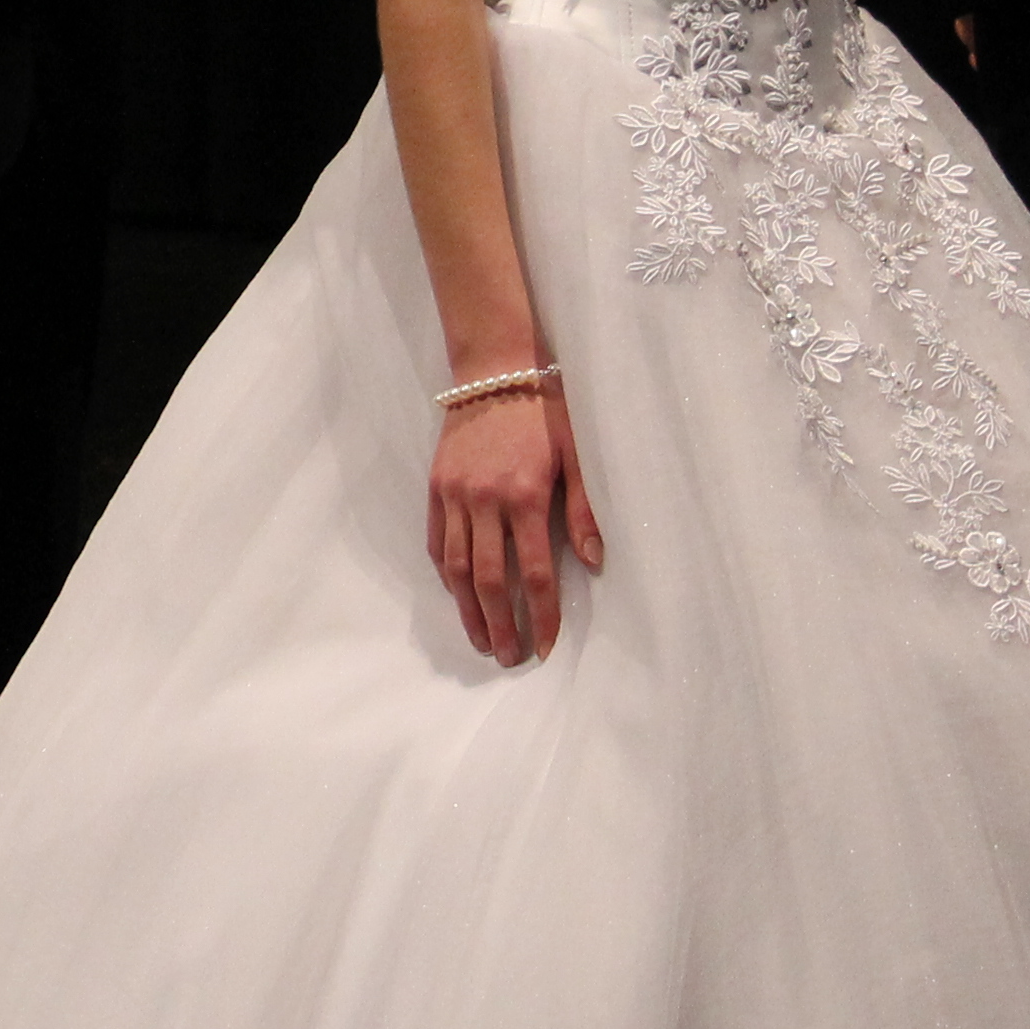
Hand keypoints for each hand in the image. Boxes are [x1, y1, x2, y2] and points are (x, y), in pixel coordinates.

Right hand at [426, 380, 602, 666]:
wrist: (495, 369)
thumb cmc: (545, 411)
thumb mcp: (578, 454)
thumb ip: (585, 509)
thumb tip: (594, 562)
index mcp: (526, 496)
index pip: (533, 573)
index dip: (541, 616)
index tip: (546, 647)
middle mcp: (485, 501)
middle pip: (489, 580)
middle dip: (499, 626)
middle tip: (507, 659)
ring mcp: (455, 494)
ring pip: (455, 566)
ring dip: (467, 609)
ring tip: (478, 640)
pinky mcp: (436, 485)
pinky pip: (434, 540)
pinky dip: (444, 572)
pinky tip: (454, 593)